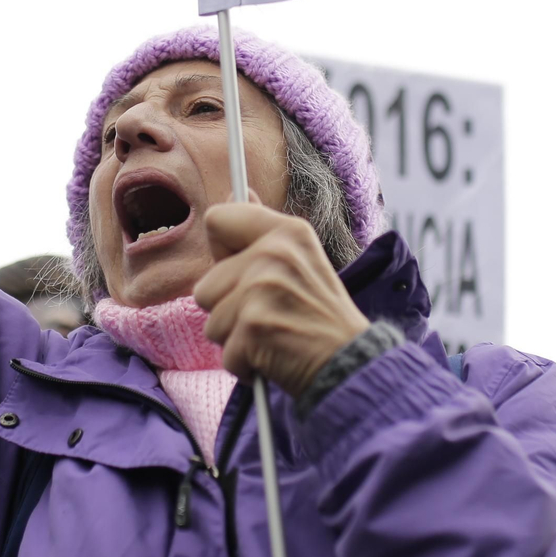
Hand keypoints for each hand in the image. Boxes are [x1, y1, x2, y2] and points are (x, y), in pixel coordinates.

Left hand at [192, 203, 368, 396]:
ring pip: (211, 322)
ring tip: (274, 337)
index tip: (244, 272)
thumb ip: (262, 230)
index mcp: (287, 231)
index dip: (221, 252)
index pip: (217, 218)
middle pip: (204, 285)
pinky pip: (225, 353)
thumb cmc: (321, 319)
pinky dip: (245, 365)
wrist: (351, 365)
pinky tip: (274, 357)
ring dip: (236, 340)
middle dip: (228, 311)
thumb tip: (238, 191)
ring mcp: (262, 288)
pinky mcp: (254, 326)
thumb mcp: (300, 261)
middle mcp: (274, 253)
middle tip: (270, 316)